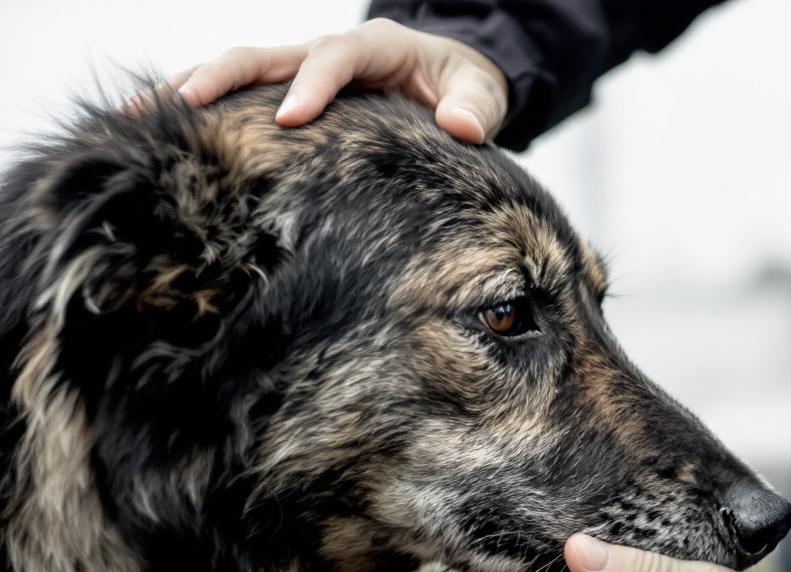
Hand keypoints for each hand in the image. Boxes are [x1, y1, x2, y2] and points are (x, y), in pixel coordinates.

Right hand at [166, 18, 507, 142]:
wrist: (449, 81)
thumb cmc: (463, 88)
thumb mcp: (480, 94)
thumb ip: (474, 110)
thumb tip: (460, 127)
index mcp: (375, 48)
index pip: (336, 58)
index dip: (312, 86)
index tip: (290, 121)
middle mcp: (328, 53)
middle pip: (265, 56)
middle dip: (222, 77)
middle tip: (184, 108)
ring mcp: (300, 71)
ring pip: (237, 72)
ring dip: (188, 90)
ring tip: (137, 117)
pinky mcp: (286, 94)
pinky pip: (237, 97)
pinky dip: (196, 110)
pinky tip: (153, 131)